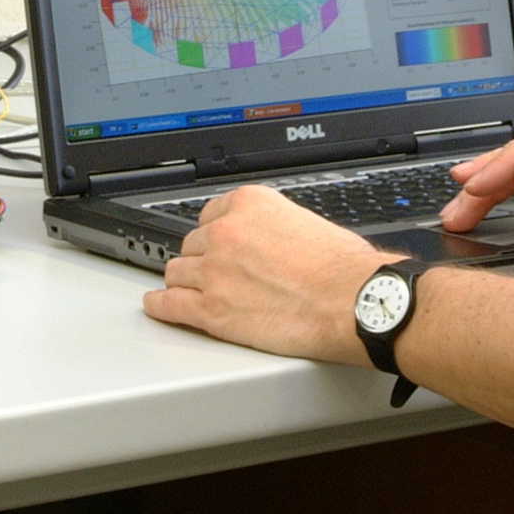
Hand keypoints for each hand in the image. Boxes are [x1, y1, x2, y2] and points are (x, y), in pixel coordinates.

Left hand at [142, 185, 394, 364]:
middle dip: (202, 260)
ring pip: (177, 273)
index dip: (214, 234)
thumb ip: (276, 226)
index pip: (210, 214)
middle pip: (192, 244)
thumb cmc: (344, 270)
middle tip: (215, 274)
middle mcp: (227, 232)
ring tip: (189, 291)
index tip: (215, 244)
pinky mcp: (210, 310)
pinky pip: (168, 305)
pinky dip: (161, 307)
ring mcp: (214, 271)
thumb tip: (268, 241)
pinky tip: (160, 306)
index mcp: (251, 204)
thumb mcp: (308, 222)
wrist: (353, 302)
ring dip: (183, 282)